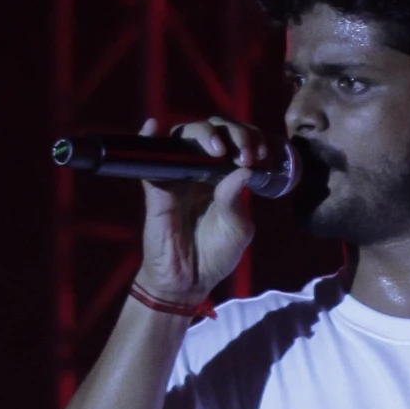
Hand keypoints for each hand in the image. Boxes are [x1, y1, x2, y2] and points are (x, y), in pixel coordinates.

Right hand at [137, 118, 264, 306]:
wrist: (190, 282)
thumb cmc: (216, 253)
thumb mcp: (237, 228)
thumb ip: (236, 198)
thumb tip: (243, 169)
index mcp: (223, 174)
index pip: (235, 140)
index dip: (248, 138)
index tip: (260, 155)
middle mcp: (200, 169)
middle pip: (212, 131)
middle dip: (233, 133)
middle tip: (244, 154)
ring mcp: (176, 175)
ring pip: (183, 138)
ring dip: (202, 133)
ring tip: (217, 148)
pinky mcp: (156, 189)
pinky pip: (149, 160)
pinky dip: (148, 139)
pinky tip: (152, 126)